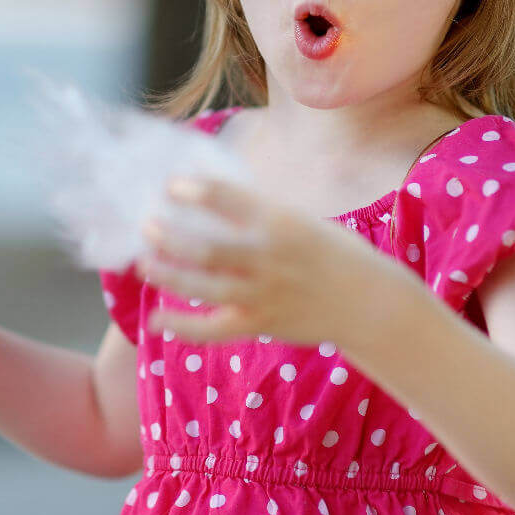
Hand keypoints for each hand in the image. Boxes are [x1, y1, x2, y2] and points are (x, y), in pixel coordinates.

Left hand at [137, 175, 393, 348]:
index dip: (196, 190)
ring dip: (170, 276)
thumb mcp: (300, 220)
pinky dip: (183, 327)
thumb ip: (259, 213)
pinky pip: (214, 329)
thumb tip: (209, 198)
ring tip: (144, 263)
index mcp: (281, 222)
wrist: (369, 302)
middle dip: (172, 237)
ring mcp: (264, 293)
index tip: (170, 185)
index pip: (230, 199)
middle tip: (146, 225)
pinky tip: (156, 319)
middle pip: (209, 248)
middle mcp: (270, 257)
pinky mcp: (262, 323)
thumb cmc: (332, 252)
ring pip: (206, 287)